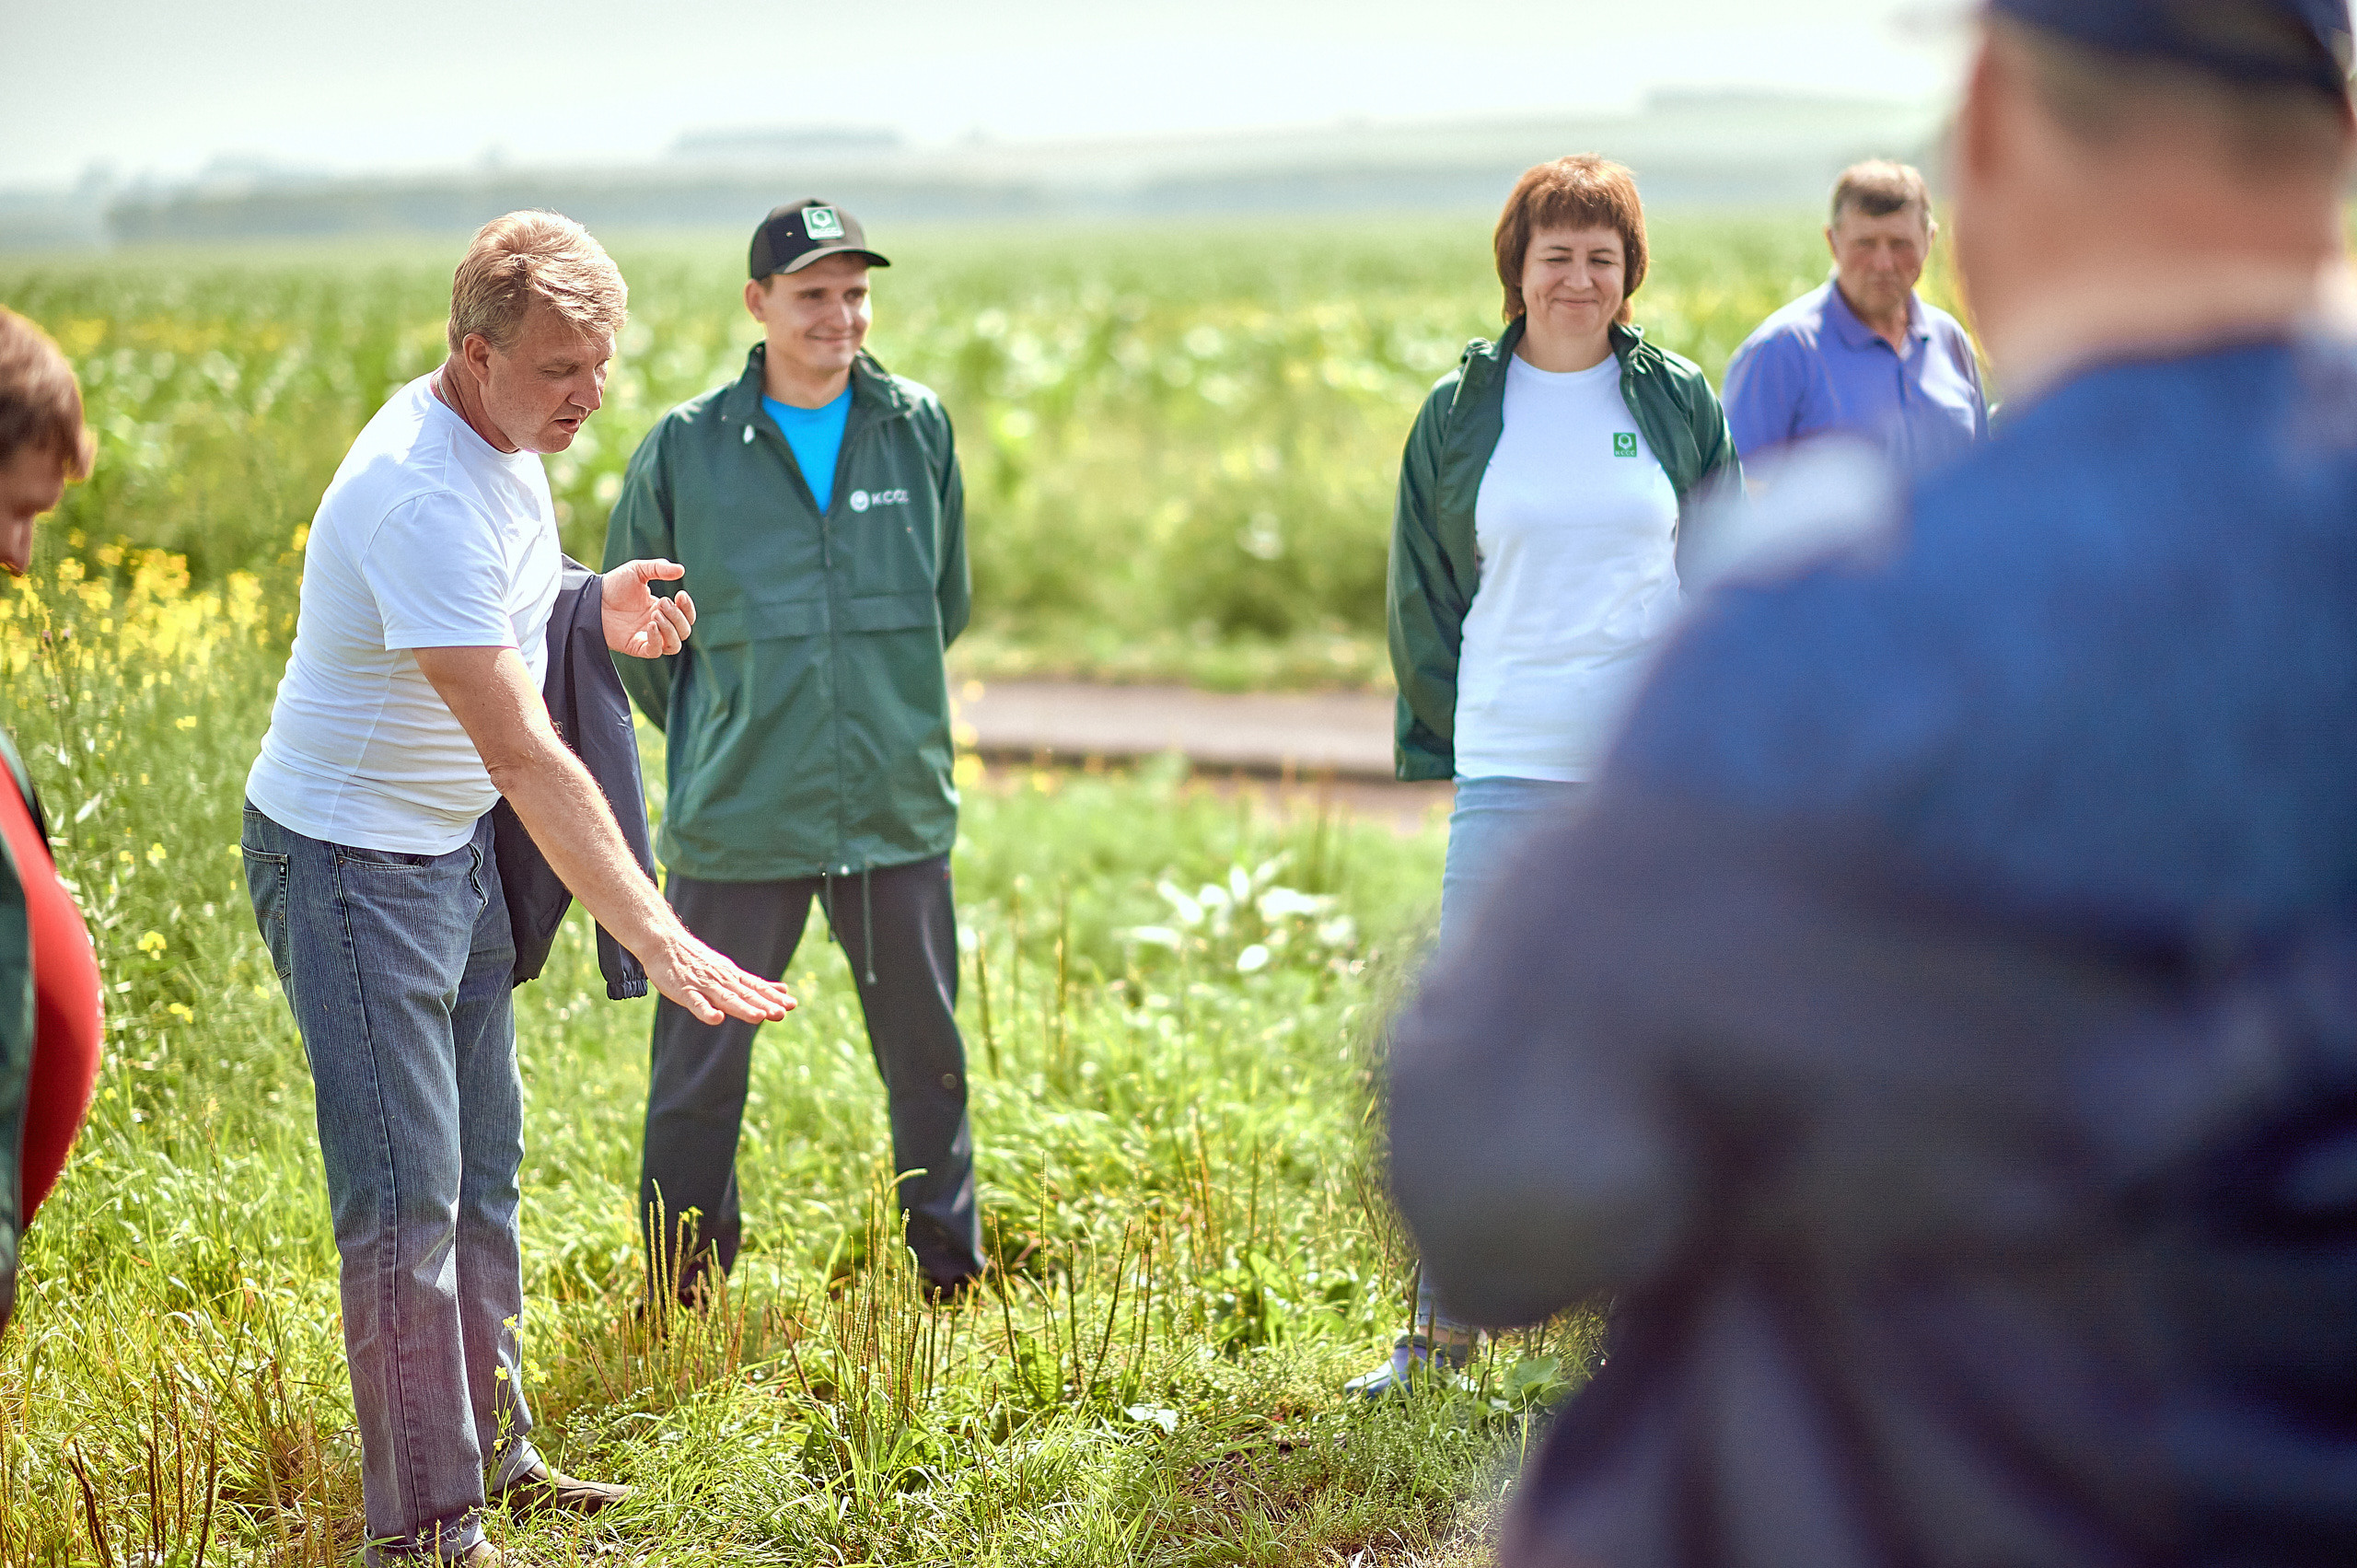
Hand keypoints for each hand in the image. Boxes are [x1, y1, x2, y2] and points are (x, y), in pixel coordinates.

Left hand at [603, 558, 696, 658]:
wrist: (591, 597)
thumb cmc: (613, 585)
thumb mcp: (638, 570)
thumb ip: (659, 568)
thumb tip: (681, 570)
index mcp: (660, 609)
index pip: (687, 617)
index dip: (688, 609)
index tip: (681, 595)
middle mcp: (657, 625)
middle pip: (684, 632)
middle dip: (677, 617)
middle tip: (661, 602)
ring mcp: (647, 637)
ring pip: (674, 645)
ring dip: (671, 629)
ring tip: (656, 614)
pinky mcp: (635, 647)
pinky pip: (655, 651)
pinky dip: (657, 640)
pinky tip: (651, 624)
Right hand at [642, 927, 796, 1024]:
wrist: (664, 942)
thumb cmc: (697, 960)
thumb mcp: (730, 970)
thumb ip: (754, 984)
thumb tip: (783, 990)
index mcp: (732, 976)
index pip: (757, 987)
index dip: (773, 997)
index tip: (792, 1005)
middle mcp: (722, 980)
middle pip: (746, 994)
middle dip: (764, 1004)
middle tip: (781, 1013)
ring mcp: (704, 985)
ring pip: (726, 998)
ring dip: (743, 1008)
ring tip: (759, 1017)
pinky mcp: (685, 991)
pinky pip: (696, 1003)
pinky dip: (706, 1011)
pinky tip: (717, 1019)